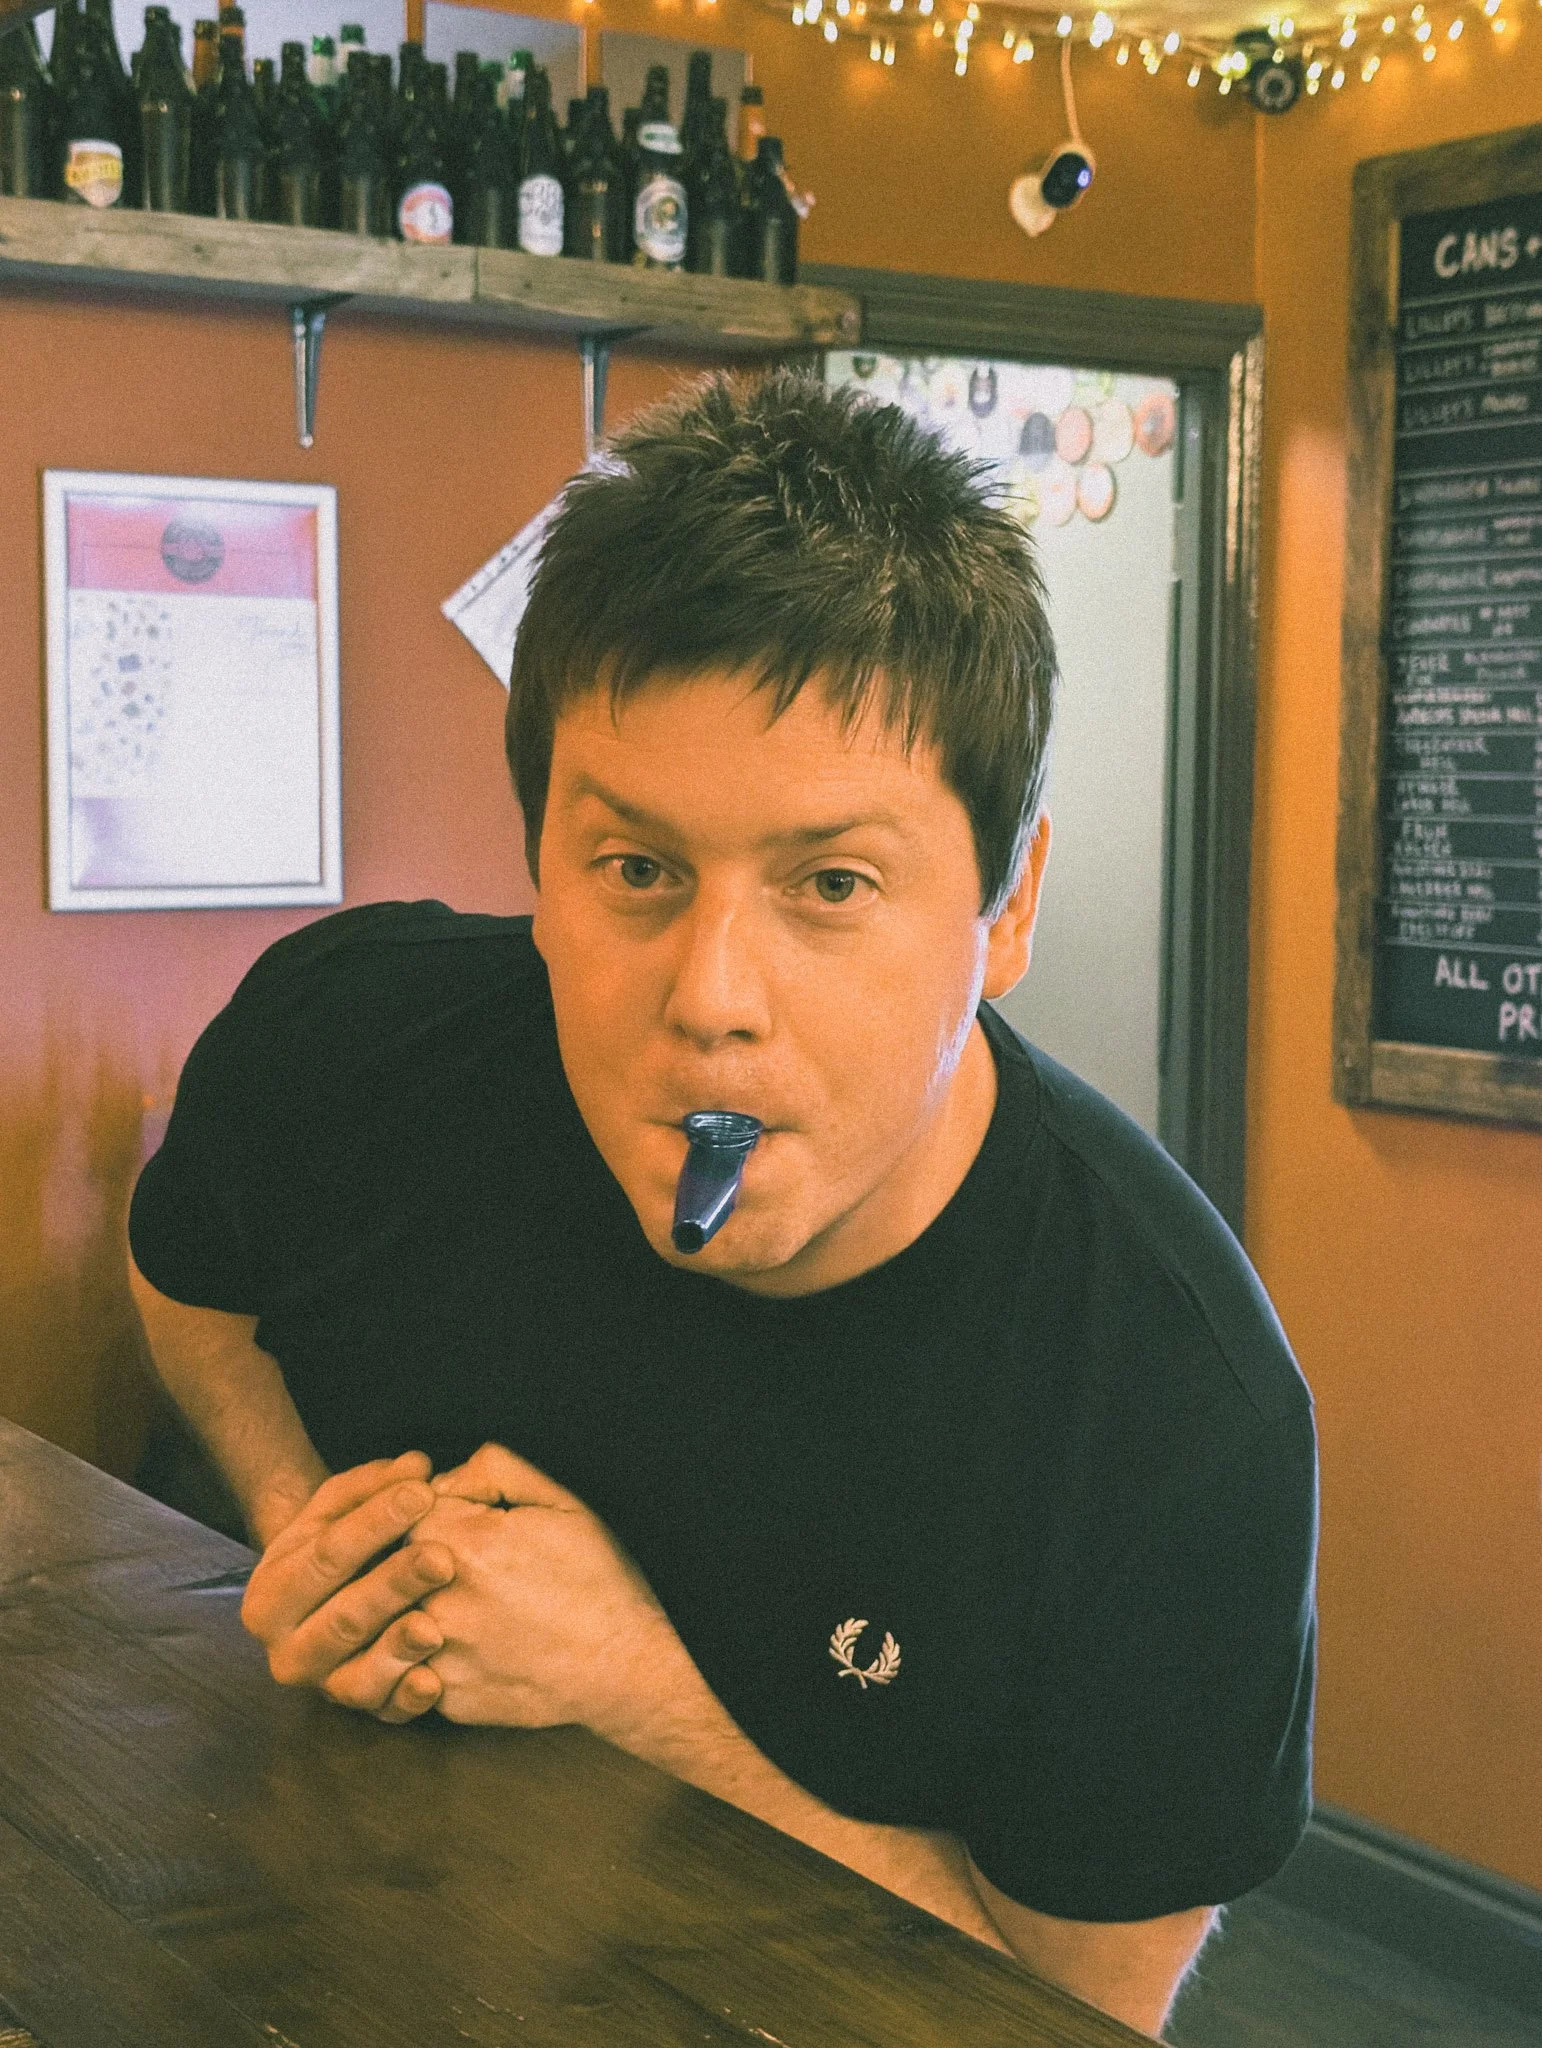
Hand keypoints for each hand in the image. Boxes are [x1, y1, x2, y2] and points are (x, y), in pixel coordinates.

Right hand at [240, 1451, 457, 1725]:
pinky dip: (408, 1699)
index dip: (375, 1522)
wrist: (327, 1593)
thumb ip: (375, 1483)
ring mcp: (324, 1686)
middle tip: (441, 1558)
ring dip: (398, 1648)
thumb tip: (416, 1466)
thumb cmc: (338, 1541)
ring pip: (358, 1674)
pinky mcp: (361, 1712)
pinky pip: (384, 1713)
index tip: (423, 1492)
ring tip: (434, 1625)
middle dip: (394, 1584)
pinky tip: (434, 1681)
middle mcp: (287, 1649)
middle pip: (344, 1616)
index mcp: (271, 1594)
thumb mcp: (341, 1506)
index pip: (326, 1555)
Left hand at [411, 1443, 682, 1737]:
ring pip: (391, 1619)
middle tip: (452, 1560)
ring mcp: (440, 1657)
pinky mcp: (447, 1698)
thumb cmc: (599, 1575)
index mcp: (464, 1544)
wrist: (627, 1663)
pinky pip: (412, 1666)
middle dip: (409, 1556)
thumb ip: (495, 1468)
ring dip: (409, 1605)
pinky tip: (470, 1640)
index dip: (428, 1505)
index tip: (453, 1514)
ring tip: (454, 1600)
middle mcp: (440, 1603)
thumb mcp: (561, 1499)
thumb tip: (445, 1475)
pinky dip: (427, 1651)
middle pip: (388, 1565)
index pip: (402, 1509)